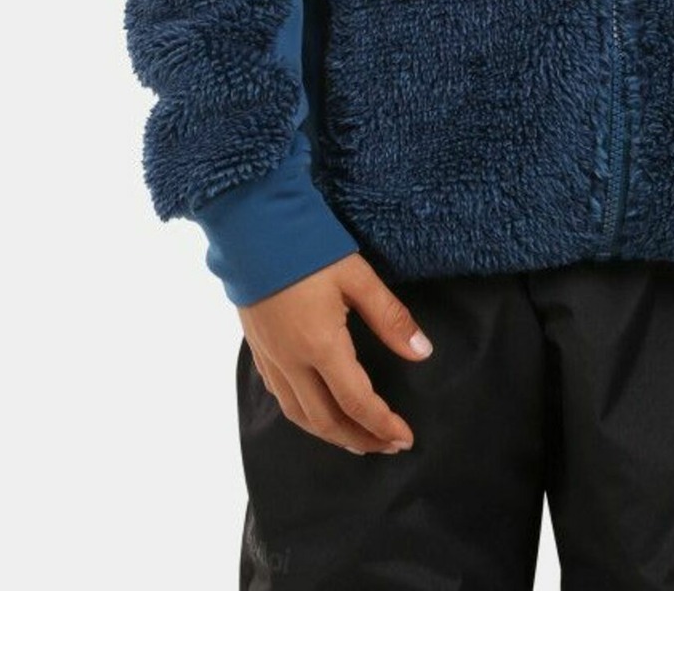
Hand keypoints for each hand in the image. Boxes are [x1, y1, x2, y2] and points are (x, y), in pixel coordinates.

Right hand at [239, 251, 433, 454]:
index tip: (405, 439)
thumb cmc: (308, 247)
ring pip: (300, 416)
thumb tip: (422, 352)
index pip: (356, 403)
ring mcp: (271, 358)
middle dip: (360, 439)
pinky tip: (317, 412)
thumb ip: (390, 317)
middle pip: (326, 421)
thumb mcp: (357, 276)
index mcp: (320, 346)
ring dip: (331, 435)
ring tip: (357, 440)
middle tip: (387, 446)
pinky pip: (282, 399)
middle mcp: (292, 362)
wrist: (252, 227)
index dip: (382, 426)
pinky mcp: (259, 350)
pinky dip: (305, 417)